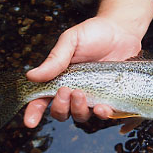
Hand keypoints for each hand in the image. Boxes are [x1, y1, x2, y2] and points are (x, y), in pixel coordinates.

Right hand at [24, 0, 152, 127]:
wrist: (122, 31)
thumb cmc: (94, 34)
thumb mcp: (71, 41)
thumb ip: (54, 60)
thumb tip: (31, 76)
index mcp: (59, 78)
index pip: (42, 99)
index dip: (34, 113)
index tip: (30, 122)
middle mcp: (73, 91)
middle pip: (60, 112)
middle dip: (59, 107)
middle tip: (65, 91)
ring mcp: (92, 96)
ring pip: (80, 116)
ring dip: (78, 110)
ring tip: (80, 94)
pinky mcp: (110, 98)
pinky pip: (105, 114)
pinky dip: (101, 114)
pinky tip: (101, 107)